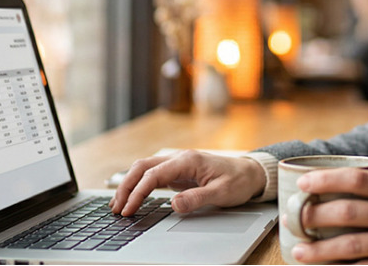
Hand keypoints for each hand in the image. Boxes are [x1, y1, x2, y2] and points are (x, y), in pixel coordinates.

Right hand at [109, 150, 265, 215]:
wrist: (251, 172)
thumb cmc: (238, 180)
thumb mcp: (221, 193)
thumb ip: (197, 198)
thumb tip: (174, 204)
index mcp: (188, 160)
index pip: (153, 175)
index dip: (138, 192)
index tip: (129, 209)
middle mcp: (179, 158)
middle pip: (142, 167)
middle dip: (126, 186)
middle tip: (116, 208)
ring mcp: (177, 164)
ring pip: (145, 169)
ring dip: (129, 184)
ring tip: (118, 204)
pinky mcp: (178, 172)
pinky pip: (153, 175)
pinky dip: (139, 184)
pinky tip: (132, 196)